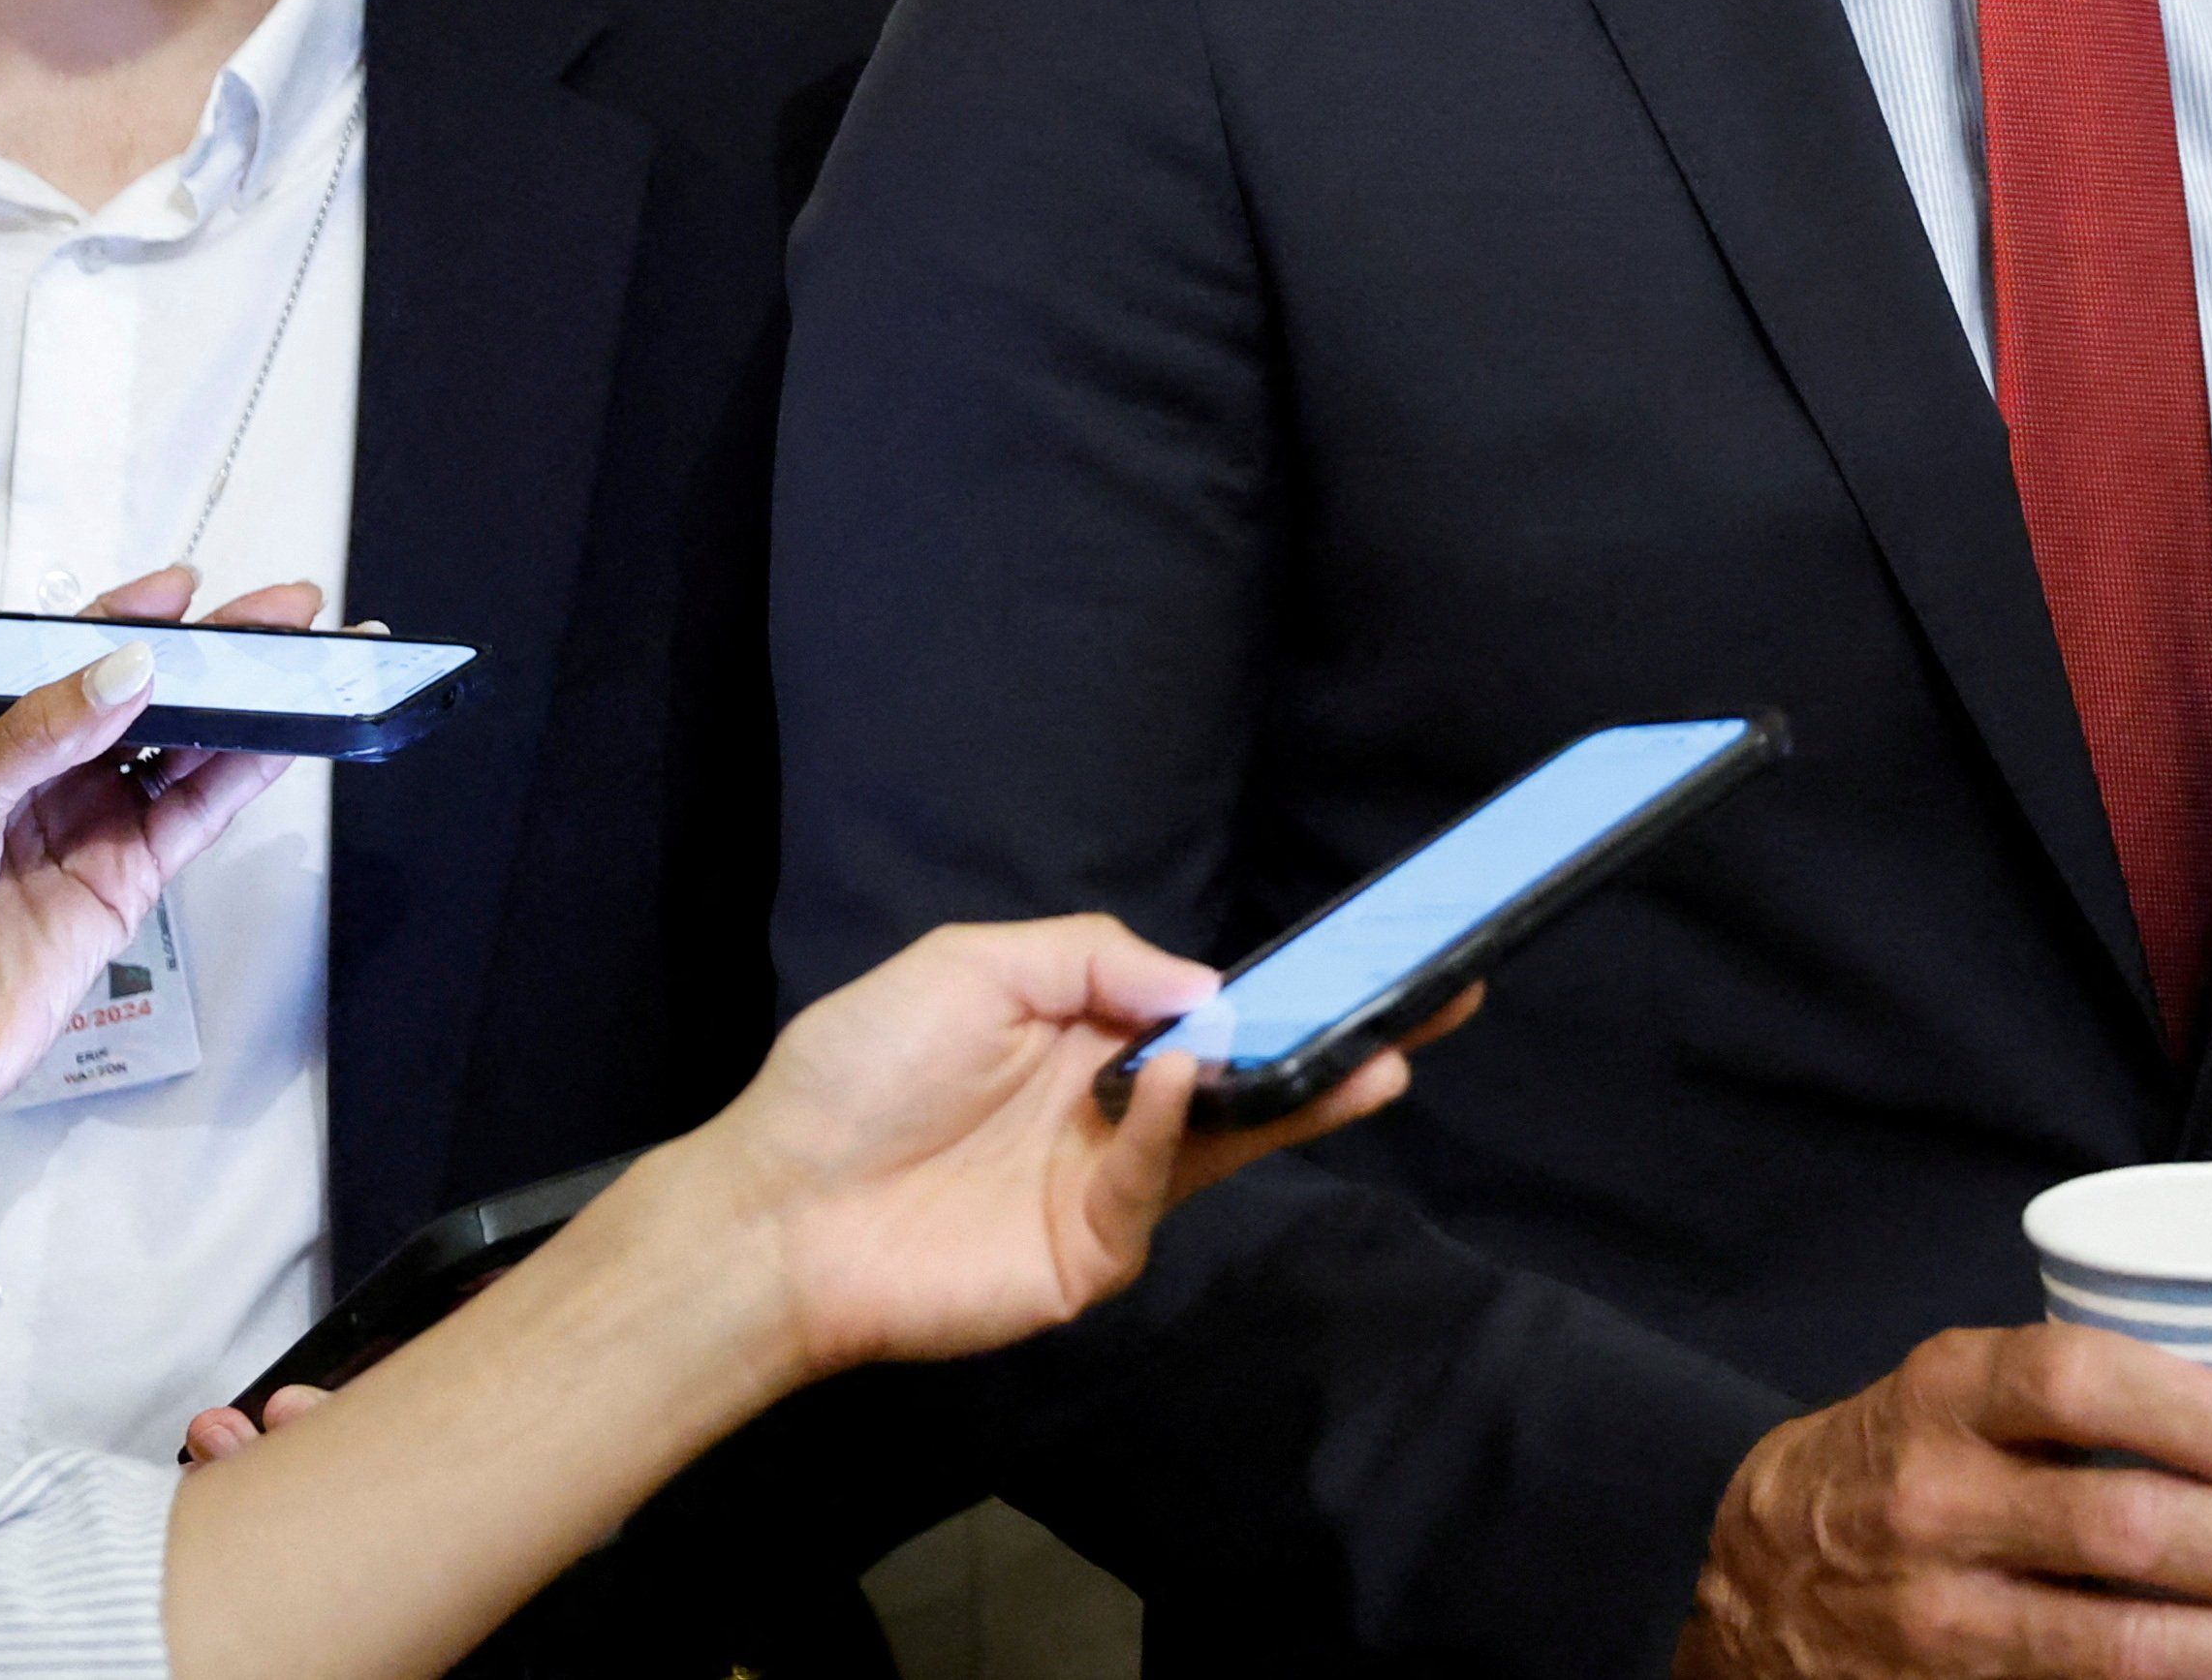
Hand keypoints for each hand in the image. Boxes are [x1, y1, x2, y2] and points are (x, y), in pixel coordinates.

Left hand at [0, 566, 314, 1138]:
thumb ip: (36, 735)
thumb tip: (123, 672)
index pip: (59, 661)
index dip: (123, 620)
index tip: (182, 589)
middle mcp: (34, 781)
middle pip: (138, 700)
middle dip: (209, 655)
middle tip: (278, 616)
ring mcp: (84, 832)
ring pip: (179, 752)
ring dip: (241, 708)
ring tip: (302, 664)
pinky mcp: (122, 886)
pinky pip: (193, 817)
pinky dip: (242, 777)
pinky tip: (281, 740)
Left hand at [149, 945, 1442, 1679]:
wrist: (773, 1210)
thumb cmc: (853, 1074)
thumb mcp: (970, 966)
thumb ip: (1095, 959)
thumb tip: (1211, 987)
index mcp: (1087, 1034)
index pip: (1214, 1007)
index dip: (1291, 985)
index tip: (1376, 955)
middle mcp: (1114, 1109)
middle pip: (1254, 1075)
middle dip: (1344, 1044)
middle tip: (1438, 1010)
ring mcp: (1109, 1187)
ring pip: (1232, 1138)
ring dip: (1301, 1095)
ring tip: (1374, 1055)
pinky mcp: (1093, 1255)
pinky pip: (1158, 1186)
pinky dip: (1177, 1132)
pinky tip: (1174, 1083)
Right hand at [1677, 1323, 2211, 1678]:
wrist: (1753, 1587)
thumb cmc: (1899, 1469)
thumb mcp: (1953, 1393)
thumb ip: (2074, 1394)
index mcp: (1944, 1397)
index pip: (2073, 1383)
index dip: (2191, 1410)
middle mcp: (1935, 1508)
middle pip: (2124, 1530)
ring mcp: (1940, 1627)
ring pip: (2119, 1651)